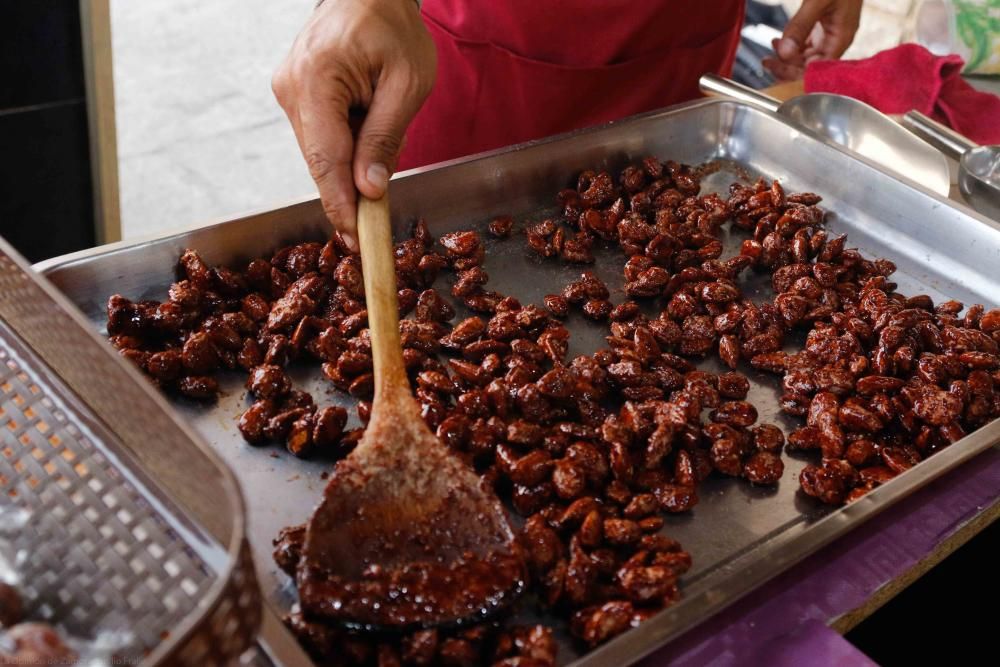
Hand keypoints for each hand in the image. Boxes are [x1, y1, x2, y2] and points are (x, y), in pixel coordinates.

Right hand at [273, 0, 435, 248]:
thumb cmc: (393, 28)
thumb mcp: (408, 83)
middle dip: (352, 189)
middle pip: (321, 162)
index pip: (325, 160)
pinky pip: (320, 137)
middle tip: (381, 212)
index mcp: (316, 79)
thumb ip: (386, 137)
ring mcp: (288, 91)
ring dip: (352, 163)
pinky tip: (367, 122)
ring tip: (382, 132)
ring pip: (321, 154)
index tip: (357, 240)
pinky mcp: (294, 95)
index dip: (341, 207)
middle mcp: (290, 87)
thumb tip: (369, 189)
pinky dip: (345, 146)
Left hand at [763, 0, 862, 81]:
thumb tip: (785, 53)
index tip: (774, 66)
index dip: (795, 72)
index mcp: (842, 37)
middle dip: (787, 66)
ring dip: (787, 57)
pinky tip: (779, 42)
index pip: (817, 68)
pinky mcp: (826, 26)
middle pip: (811, 65)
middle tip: (766, 62)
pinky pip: (808, 44)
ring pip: (807, 56)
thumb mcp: (817, 1)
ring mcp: (832, 33)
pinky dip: (792, 46)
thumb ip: (800, 26)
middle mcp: (838, 39)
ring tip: (769, 55)